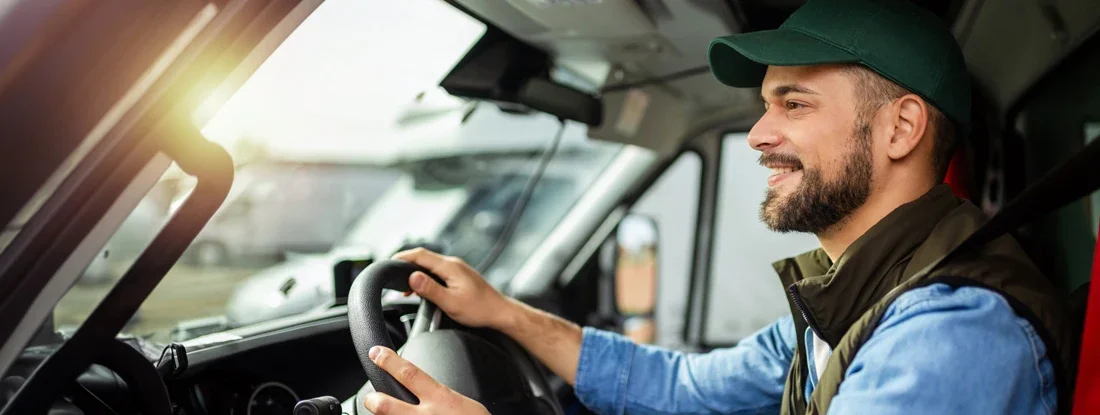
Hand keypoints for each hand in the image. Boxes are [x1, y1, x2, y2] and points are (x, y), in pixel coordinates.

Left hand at [362, 346, 489, 414]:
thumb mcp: (462, 403)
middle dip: (373, 400)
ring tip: (385, 412)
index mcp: (440, 399)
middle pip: (386, 405)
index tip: (376, 353)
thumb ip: (441, 396)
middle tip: (371, 398)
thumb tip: (428, 391)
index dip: (389, 361)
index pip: (409, 373)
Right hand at [392, 248, 516, 329]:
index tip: (389, 263)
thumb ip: (430, 289)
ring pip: (430, 265)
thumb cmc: (479, 309)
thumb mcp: (451, 302)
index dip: (402, 257)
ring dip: (416, 273)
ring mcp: (457, 269)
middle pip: (424, 258)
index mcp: (450, 267)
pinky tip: (422, 288)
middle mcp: (453, 264)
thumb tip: (412, 277)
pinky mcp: (459, 276)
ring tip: (405, 288)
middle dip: (406, 265)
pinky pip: (438, 272)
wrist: (500, 313)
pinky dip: (426, 277)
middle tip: (393, 278)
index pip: (420, 255)